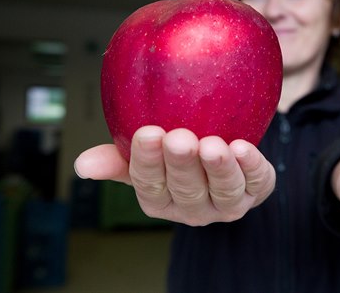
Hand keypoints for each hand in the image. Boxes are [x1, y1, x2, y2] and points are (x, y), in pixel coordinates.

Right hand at [74, 126, 275, 225]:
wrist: (226, 159)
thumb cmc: (178, 157)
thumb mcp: (147, 155)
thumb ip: (117, 158)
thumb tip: (82, 165)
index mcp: (160, 199)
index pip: (149, 185)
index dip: (147, 161)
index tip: (147, 133)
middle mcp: (193, 207)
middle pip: (186, 189)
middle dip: (182, 164)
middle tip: (179, 138)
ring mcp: (227, 203)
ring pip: (222, 190)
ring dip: (218, 168)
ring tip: (213, 145)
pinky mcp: (257, 190)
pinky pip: (257, 182)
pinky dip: (251, 166)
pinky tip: (244, 148)